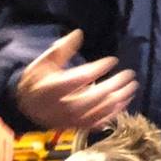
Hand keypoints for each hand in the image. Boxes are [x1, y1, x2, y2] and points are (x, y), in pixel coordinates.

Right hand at [14, 30, 138, 131]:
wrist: (28, 109)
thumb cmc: (37, 82)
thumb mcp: (42, 63)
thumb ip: (61, 50)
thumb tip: (79, 33)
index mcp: (53, 88)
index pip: (81, 77)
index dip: (99, 68)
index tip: (113, 60)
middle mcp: (64, 106)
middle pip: (95, 96)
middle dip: (115, 84)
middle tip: (129, 74)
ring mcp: (72, 119)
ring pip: (101, 111)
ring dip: (120, 98)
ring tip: (132, 87)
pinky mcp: (78, 126)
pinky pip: (100, 122)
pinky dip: (115, 113)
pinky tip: (125, 102)